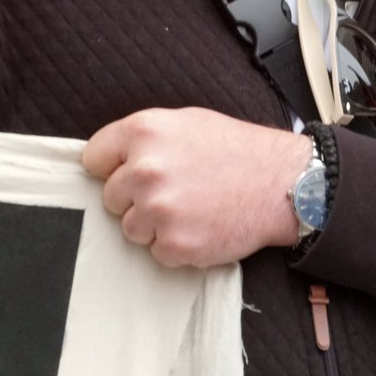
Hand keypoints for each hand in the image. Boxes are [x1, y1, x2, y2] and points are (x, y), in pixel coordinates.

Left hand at [82, 107, 311, 267]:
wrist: (281, 185)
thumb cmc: (238, 153)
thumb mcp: (187, 123)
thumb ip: (144, 140)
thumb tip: (111, 161)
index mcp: (145, 132)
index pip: (94, 158)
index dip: (114, 167)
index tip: (131, 172)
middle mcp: (145, 170)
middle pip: (111, 197)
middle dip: (136, 198)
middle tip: (176, 191)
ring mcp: (159, 210)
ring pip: (131, 228)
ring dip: (155, 225)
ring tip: (192, 209)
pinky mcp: (175, 244)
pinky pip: (157, 252)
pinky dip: (177, 246)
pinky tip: (202, 226)